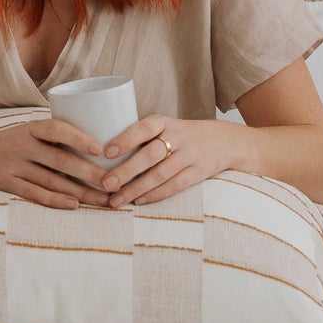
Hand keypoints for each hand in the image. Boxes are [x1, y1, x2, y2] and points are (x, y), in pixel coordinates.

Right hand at [0, 118, 115, 211]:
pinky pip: (34, 194)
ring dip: (81, 192)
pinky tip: (74, 206)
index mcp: (30, 128)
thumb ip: (54, 137)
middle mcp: (21, 145)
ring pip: (52, 181)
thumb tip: (99, 143)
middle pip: (60, 160)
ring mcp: (13, 166)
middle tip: (115, 183)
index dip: (78, 137)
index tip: (101, 149)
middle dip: (90, 173)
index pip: (56, 129)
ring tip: (104, 200)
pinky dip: (55, 201)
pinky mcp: (7, 184)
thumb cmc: (9, 144)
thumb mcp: (27, 132)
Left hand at [100, 115, 228, 208]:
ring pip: (160, 174)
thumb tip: (99, 154)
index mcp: (164, 122)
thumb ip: (140, 137)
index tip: (106, 152)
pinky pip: (175, 185)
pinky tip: (139, 201)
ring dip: (136, 188)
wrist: (223, 141)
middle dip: (126, 170)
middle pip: (150, 155)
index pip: (143, 127)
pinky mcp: (199, 172)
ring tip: (116, 200)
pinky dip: (156, 194)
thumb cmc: (180, 135)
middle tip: (106, 183)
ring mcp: (190, 155)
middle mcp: (178, 136)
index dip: (125, 139)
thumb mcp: (164, 127)